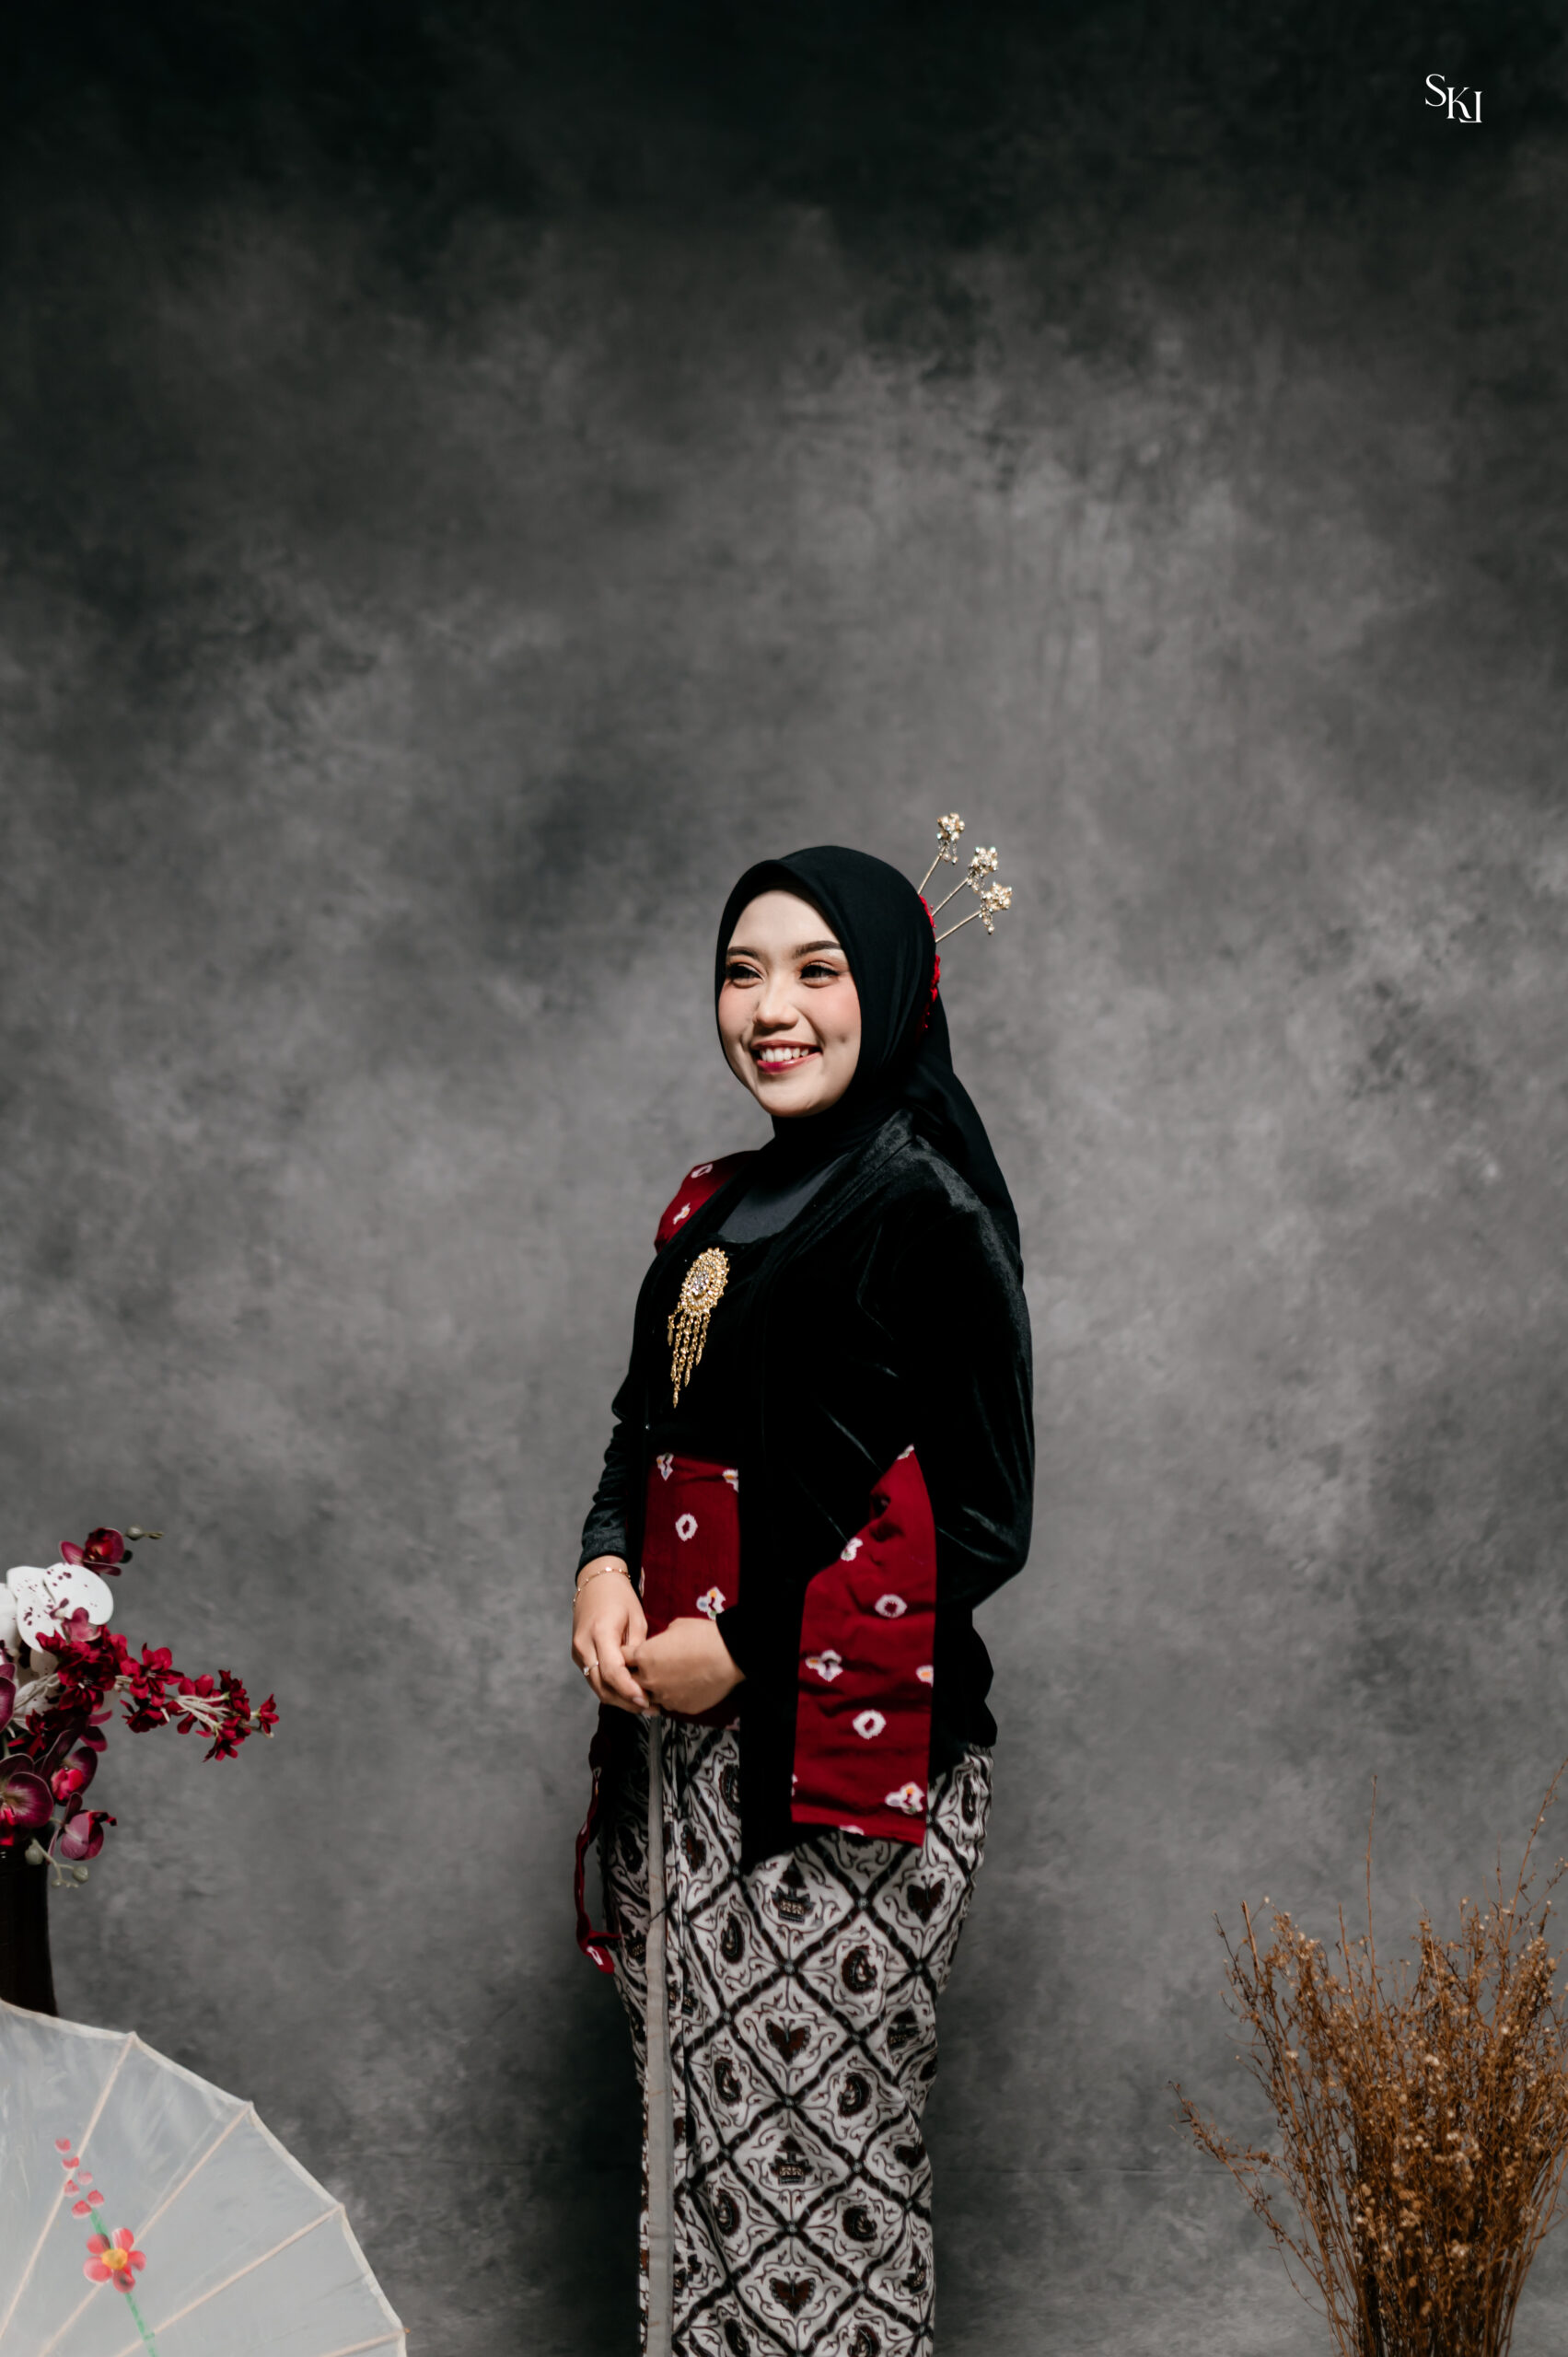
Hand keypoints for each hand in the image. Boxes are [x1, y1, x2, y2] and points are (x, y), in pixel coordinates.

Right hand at [573, 1560, 649, 1713]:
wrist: (596, 1583)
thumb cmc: (621, 1598)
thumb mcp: (637, 1620)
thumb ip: (638, 1650)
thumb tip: (645, 1678)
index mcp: (600, 1633)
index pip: (612, 1672)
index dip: (629, 1690)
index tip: (646, 1700)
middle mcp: (584, 1646)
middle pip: (602, 1686)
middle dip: (626, 1702)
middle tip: (651, 1708)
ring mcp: (578, 1652)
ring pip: (597, 1687)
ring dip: (619, 1700)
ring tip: (643, 1705)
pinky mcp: (578, 1656)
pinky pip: (594, 1679)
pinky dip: (611, 1689)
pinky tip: (629, 1692)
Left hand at [625, 1615, 743, 1717]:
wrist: (729, 1656)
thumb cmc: (702, 1636)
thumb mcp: (675, 1627)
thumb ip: (659, 1639)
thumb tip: (661, 1644)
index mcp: (644, 1657)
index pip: (622, 1658)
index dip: (627, 1655)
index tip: (631, 1654)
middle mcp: (649, 1680)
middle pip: (630, 1682)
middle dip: (635, 1675)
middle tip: (647, 1669)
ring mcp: (664, 1697)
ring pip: (649, 1697)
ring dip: (653, 1689)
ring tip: (667, 1679)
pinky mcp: (680, 1708)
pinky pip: (670, 1704)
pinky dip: (673, 1697)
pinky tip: (683, 1687)